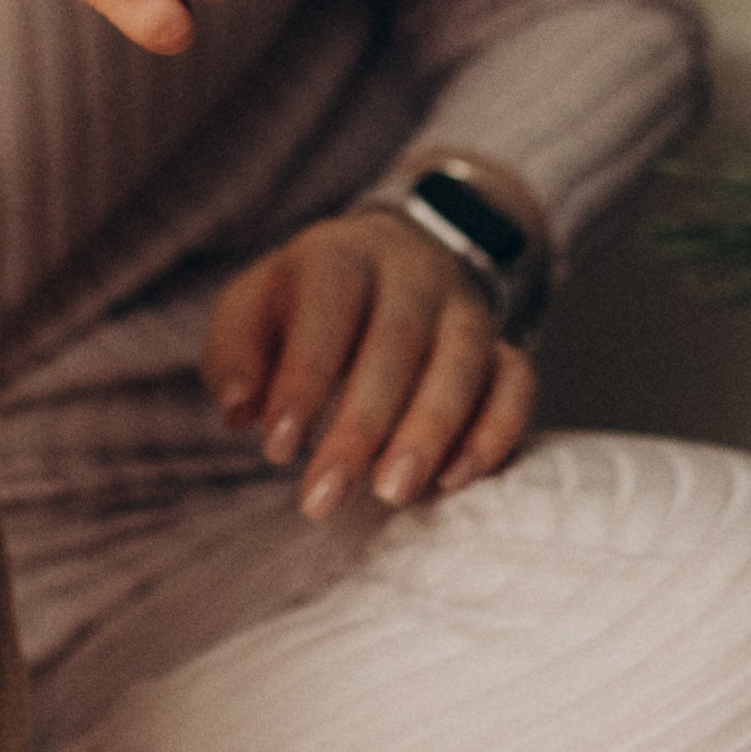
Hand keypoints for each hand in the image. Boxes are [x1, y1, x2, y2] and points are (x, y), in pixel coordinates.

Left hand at [202, 211, 536, 521]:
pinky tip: (455, 480)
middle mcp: (412, 273)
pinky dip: (495, 431)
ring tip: (392, 494)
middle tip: (325, 497)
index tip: (276, 449)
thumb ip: (234, 351)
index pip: (329, 306)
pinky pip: (517, 382)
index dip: (304, 377)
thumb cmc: (307, 304)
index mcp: (341, 254)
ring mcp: (465, 308)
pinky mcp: (503, 345)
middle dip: (360, 424)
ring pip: (463, 362)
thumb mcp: (254, 308)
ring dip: (430, 430)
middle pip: (397, 340)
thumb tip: (237, 408)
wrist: (393, 261)